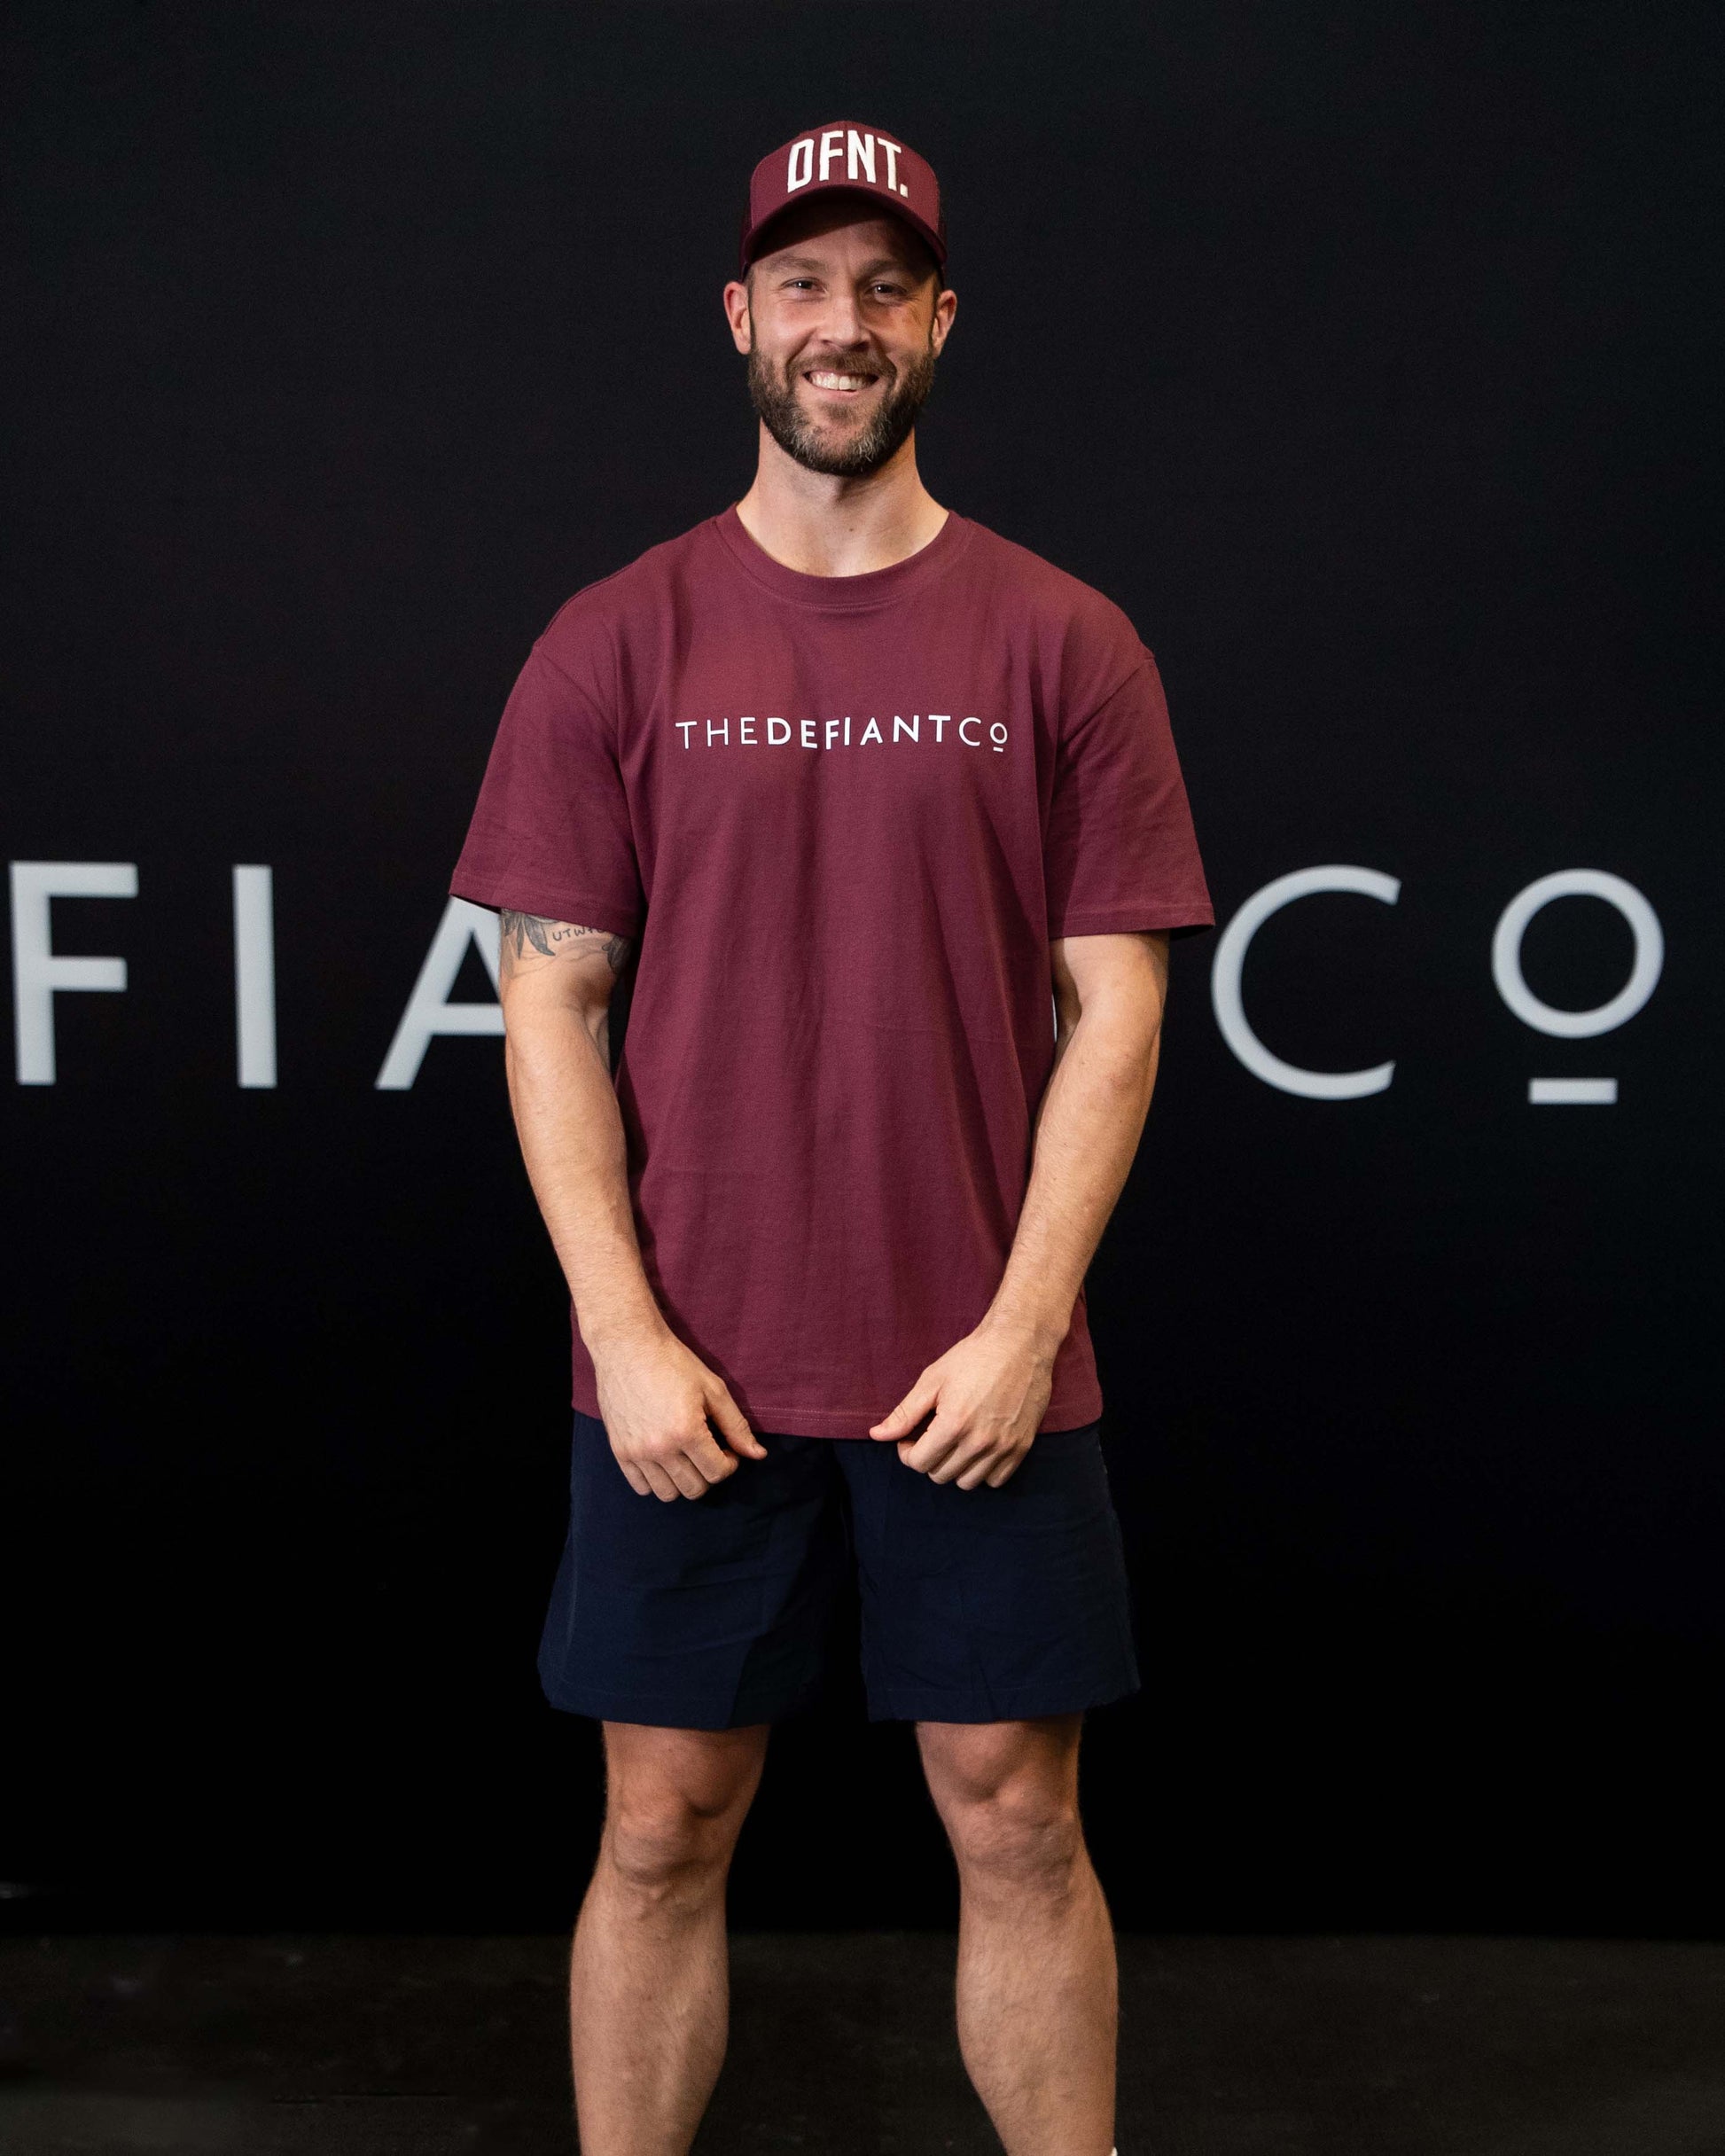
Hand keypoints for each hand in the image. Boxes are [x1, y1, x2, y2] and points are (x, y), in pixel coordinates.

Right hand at [592, 1326, 767, 1500]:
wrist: (628, 1347)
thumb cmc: (673, 1363)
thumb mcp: (713, 1389)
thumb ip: (736, 1425)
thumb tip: (757, 1455)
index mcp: (687, 1432)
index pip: (717, 1472)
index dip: (729, 1463)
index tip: (726, 1448)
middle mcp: (660, 1448)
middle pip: (694, 1489)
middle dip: (709, 1474)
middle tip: (708, 1451)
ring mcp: (636, 1452)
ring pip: (668, 1493)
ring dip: (683, 1481)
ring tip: (686, 1457)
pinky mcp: (619, 1451)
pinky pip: (641, 1487)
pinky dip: (656, 1481)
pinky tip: (664, 1459)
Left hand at [867, 1319, 1059, 1488]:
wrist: (1020, 1344)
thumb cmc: (973, 1357)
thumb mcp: (932, 1380)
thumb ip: (905, 1413)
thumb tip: (876, 1435)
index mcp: (953, 1424)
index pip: (919, 1463)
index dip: (907, 1452)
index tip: (910, 1439)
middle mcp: (980, 1441)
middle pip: (941, 1475)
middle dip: (929, 1459)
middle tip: (932, 1437)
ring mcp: (1004, 1446)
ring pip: (967, 1482)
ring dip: (954, 1468)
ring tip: (954, 1444)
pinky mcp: (1022, 1447)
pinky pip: (996, 1480)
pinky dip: (982, 1471)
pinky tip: (977, 1450)